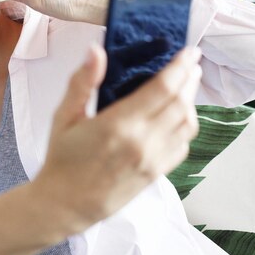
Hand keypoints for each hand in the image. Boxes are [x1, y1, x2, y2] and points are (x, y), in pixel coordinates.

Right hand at [34, 45, 201, 232]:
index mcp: (119, 124)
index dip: (179, 67)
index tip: (188, 52)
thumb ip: (82, 82)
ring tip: (187, 85)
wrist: (65, 203)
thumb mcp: (64, 116)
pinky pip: (183, 145)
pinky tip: (179, 116)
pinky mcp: (156, 173)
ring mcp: (153, 160)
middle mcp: (142, 142)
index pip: (162, 88)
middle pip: (181, 103)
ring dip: (191, 101)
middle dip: (190, 79)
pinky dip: (186, 126)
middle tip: (191, 63)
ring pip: (187, 124)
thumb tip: (96, 51)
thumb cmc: (62, 158)